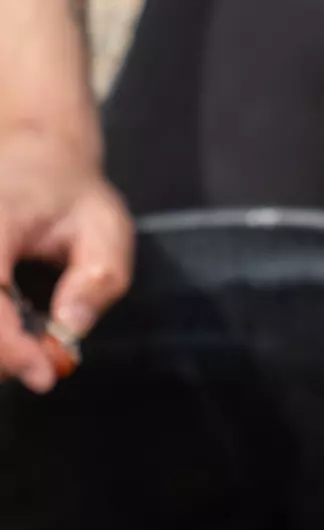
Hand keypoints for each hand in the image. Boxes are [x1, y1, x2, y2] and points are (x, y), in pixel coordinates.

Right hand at [0, 130, 133, 392]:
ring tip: (28, 352)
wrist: (30, 154)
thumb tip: (70, 330)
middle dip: (0, 354)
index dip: (8, 343)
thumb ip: (97, 279)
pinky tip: (10, 336)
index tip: (44, 374)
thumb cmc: (70, 193)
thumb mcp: (107, 227)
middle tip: (42, 366)